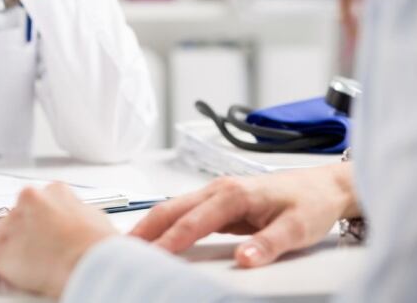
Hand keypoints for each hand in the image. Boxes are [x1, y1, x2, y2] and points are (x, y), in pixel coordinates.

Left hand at [0, 183, 117, 297]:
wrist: (92, 265)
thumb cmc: (99, 248)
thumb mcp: (97, 218)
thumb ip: (79, 213)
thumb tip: (81, 221)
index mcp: (55, 191)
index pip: (36, 203)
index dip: (38, 222)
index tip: (41, 235)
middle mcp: (29, 200)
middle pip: (14, 217)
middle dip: (21, 234)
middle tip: (33, 254)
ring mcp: (11, 223)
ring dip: (4, 247)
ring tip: (18, 266)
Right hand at [130, 164, 358, 267]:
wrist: (326, 186)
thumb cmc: (311, 203)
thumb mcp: (296, 228)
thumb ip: (268, 245)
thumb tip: (244, 260)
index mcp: (233, 193)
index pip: (192, 221)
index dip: (169, 241)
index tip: (150, 256)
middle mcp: (218, 189)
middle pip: (171, 208)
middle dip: (145, 228)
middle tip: (120, 248)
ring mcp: (216, 193)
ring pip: (174, 207)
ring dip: (151, 225)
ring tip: (130, 245)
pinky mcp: (219, 202)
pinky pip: (185, 212)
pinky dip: (165, 224)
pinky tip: (156, 237)